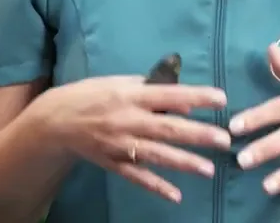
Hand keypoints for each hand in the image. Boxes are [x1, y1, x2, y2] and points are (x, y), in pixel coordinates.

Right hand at [38, 75, 231, 202]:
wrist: (55, 120)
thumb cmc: (92, 95)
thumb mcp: (119, 82)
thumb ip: (149, 89)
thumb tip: (181, 100)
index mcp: (130, 96)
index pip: (169, 95)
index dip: (195, 97)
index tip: (222, 99)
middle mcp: (127, 120)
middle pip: (167, 128)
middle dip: (197, 135)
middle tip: (224, 140)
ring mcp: (120, 144)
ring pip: (156, 155)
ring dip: (183, 162)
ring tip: (208, 169)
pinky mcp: (112, 163)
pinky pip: (136, 176)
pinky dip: (155, 186)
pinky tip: (175, 195)